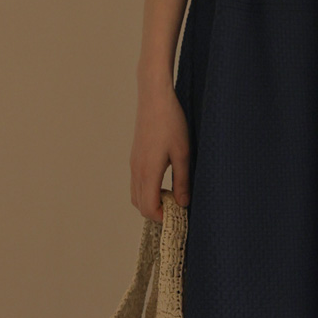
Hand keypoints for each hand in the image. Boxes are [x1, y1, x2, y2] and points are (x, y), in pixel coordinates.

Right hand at [130, 78, 190, 222]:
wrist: (154, 98)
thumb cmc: (171, 123)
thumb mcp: (183, 154)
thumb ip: (183, 181)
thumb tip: (182, 204)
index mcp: (148, 172)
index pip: (149, 208)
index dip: (162, 218)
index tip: (179, 216)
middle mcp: (137, 170)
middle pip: (139, 205)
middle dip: (156, 213)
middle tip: (176, 209)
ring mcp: (133, 164)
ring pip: (136, 195)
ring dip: (151, 202)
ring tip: (172, 196)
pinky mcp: (135, 157)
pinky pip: (136, 183)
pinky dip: (147, 191)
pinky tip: (164, 183)